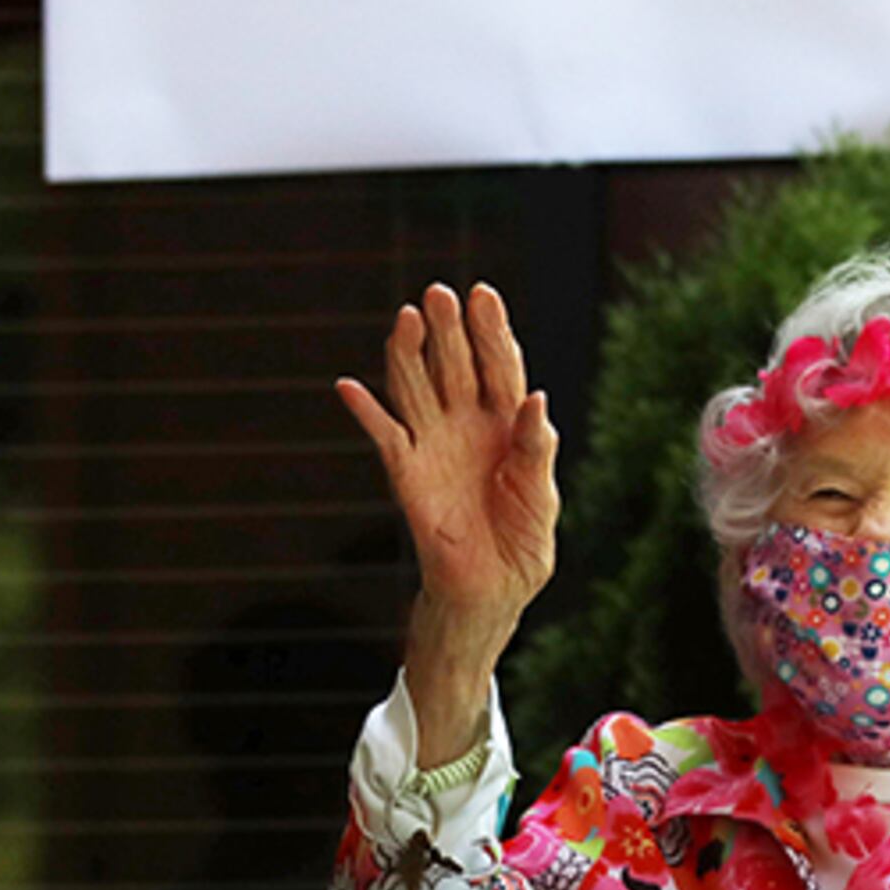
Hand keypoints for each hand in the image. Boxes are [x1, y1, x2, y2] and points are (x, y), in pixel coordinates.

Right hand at [338, 285, 560, 753]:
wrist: (491, 595)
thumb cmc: (523, 545)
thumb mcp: (542, 497)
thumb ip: (537, 449)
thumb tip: (536, 398)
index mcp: (508, 423)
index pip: (499, 365)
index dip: (491, 331)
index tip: (483, 294)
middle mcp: (467, 424)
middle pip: (455, 365)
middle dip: (449, 330)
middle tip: (440, 294)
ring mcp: (435, 445)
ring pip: (416, 388)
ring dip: (408, 354)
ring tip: (405, 318)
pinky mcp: (407, 474)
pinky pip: (384, 436)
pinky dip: (366, 411)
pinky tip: (348, 386)